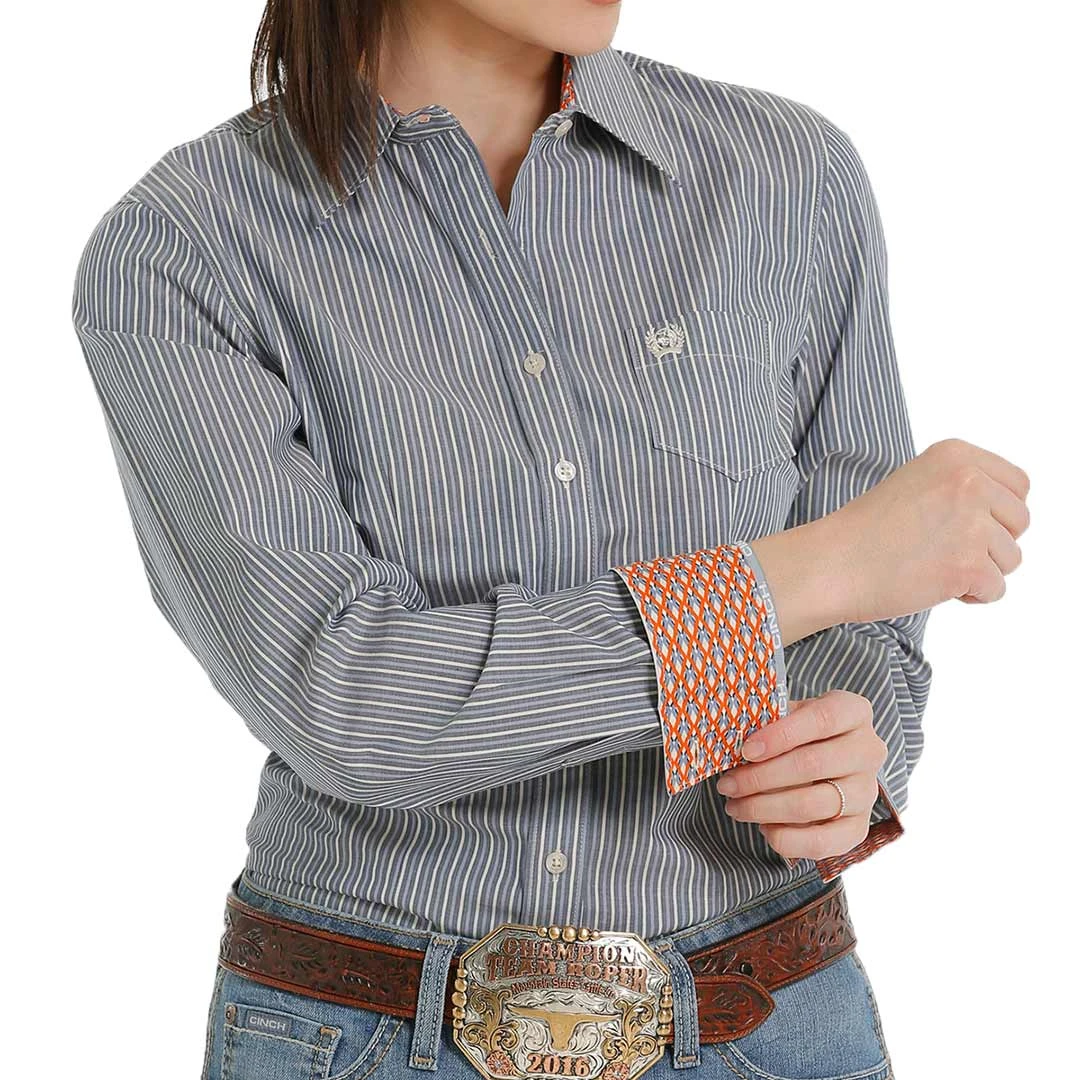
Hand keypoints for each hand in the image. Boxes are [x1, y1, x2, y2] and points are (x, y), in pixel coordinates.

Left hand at [714, 690, 886, 862]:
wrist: (829, 758)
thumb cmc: (801, 731)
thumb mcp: (789, 714)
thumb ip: (769, 722)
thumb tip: (734, 740)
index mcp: (853, 712)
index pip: (820, 719)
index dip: (780, 735)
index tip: (745, 750)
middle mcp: (868, 750)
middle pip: (811, 765)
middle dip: (760, 777)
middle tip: (727, 785)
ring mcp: (867, 791)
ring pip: (812, 805)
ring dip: (764, 809)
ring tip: (735, 806)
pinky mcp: (859, 827)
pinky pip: (822, 842)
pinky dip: (786, 838)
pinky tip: (764, 827)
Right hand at [829, 437, 1030, 623]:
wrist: (831, 564)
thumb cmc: (866, 531)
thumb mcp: (917, 483)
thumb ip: (964, 487)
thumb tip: (1008, 516)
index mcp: (956, 455)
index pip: (1018, 485)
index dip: (997, 513)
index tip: (962, 525)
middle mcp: (969, 482)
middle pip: (1019, 521)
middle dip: (991, 543)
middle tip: (944, 549)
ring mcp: (970, 523)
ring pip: (1011, 558)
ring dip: (980, 570)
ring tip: (934, 565)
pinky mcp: (967, 564)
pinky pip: (996, 589)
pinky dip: (971, 596)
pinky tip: (935, 585)